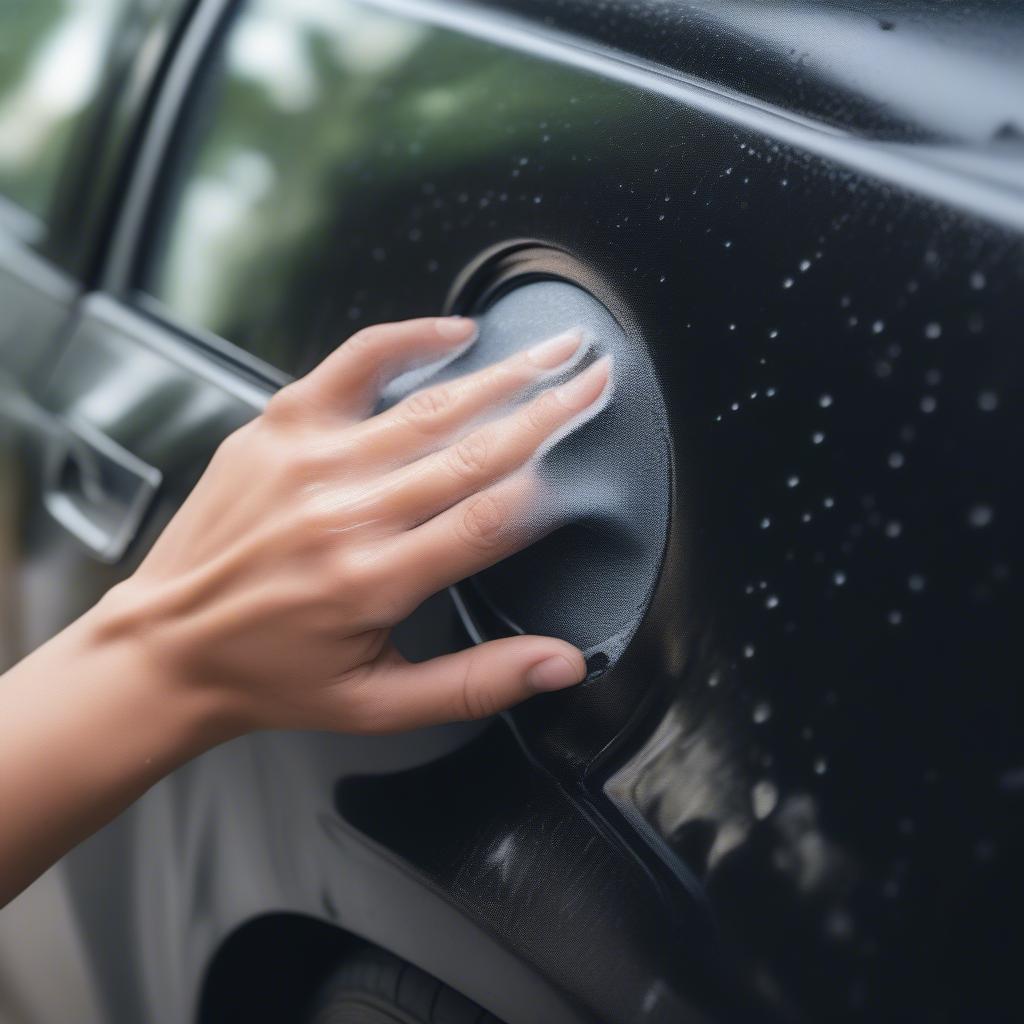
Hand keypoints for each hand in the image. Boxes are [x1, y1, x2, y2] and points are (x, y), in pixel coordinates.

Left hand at [97, 317, 609, 734]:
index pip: (489, 520)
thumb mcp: (380, 704)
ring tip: (555, 349)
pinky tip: (454, 333)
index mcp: (373, 581)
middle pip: (472, 449)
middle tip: (597, 377)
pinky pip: (351, 365)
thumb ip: (477, 682)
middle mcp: (344, 513)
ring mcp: (307, 462)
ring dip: (501, 374)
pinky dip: (407, 341)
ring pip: (427, 406)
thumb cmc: (273, 677)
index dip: (548, 484)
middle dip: (548, 409)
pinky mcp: (276, 429)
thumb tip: (562, 664)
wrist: (166, 647)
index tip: (587, 455)